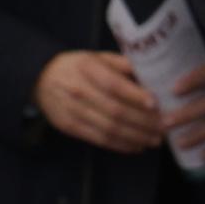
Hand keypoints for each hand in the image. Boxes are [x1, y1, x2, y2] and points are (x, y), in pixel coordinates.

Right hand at [35, 49, 166, 151]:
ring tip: (155, 140)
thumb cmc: (77, 66)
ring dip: (136, 137)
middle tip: (163, 127)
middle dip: (143, 122)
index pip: (113, 85)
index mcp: (87, 68)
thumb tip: (151, 73)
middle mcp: (79, 90)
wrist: (41, 79)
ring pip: (109, 128)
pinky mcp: (70, 127)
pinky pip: (99, 139)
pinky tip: (137, 146)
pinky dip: (120, 145)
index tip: (156, 104)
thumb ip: (123, 64)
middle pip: (115, 110)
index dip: (135, 96)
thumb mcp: (97, 57)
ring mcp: (73, 111)